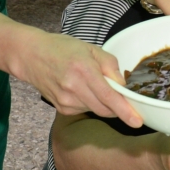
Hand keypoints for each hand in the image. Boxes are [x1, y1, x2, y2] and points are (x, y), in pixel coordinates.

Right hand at [14, 30, 143, 128]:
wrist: (31, 56)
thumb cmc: (62, 49)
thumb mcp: (90, 48)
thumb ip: (110, 65)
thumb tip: (123, 85)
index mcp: (84, 70)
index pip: (109, 96)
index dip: (125, 111)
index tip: (138, 121)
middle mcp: (74, 88)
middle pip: (105, 109)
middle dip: (118, 109)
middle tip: (126, 102)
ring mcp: (66, 101)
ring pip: (96, 110)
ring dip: (104, 103)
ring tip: (93, 85)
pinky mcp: (62, 108)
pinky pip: (85, 110)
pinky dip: (91, 103)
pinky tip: (83, 90)